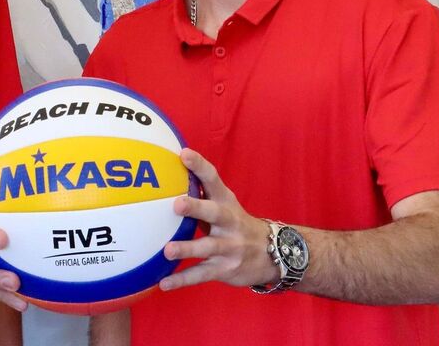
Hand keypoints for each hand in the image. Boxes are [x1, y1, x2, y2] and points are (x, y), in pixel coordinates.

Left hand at [159, 149, 276, 290]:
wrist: (274, 254)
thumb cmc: (236, 224)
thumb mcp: (225, 206)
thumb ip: (201, 194)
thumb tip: (167, 174)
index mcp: (226, 202)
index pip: (214, 179)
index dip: (199, 166)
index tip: (183, 154)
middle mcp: (229, 223)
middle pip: (214, 213)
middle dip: (196, 208)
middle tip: (176, 204)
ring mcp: (229, 247)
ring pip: (207, 247)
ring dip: (187, 248)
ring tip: (167, 250)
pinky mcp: (225, 269)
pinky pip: (201, 275)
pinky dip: (182, 280)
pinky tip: (164, 283)